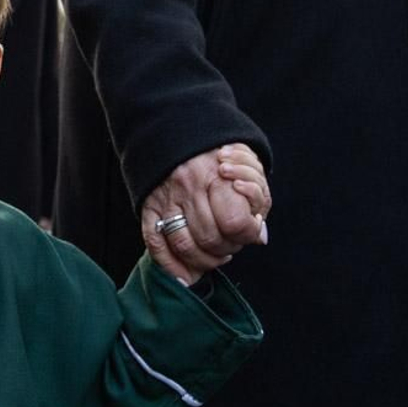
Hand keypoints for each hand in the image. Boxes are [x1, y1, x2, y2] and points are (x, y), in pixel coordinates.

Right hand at [141, 144, 270, 284]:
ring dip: (204, 261)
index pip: (235, 223)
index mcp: (216, 176)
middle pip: (211, 239)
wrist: (177, 130)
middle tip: (231, 243)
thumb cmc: (218, 154)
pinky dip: (171, 266)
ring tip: (214, 255)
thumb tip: (259, 237)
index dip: (247, 234)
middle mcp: (189, 189)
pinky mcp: (149, 209)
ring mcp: (166, 200)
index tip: (250, 231)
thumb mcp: (246, 167)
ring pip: (185, 246)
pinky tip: (185, 276)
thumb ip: (256, 200)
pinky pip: (156, 245)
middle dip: (227, 248)